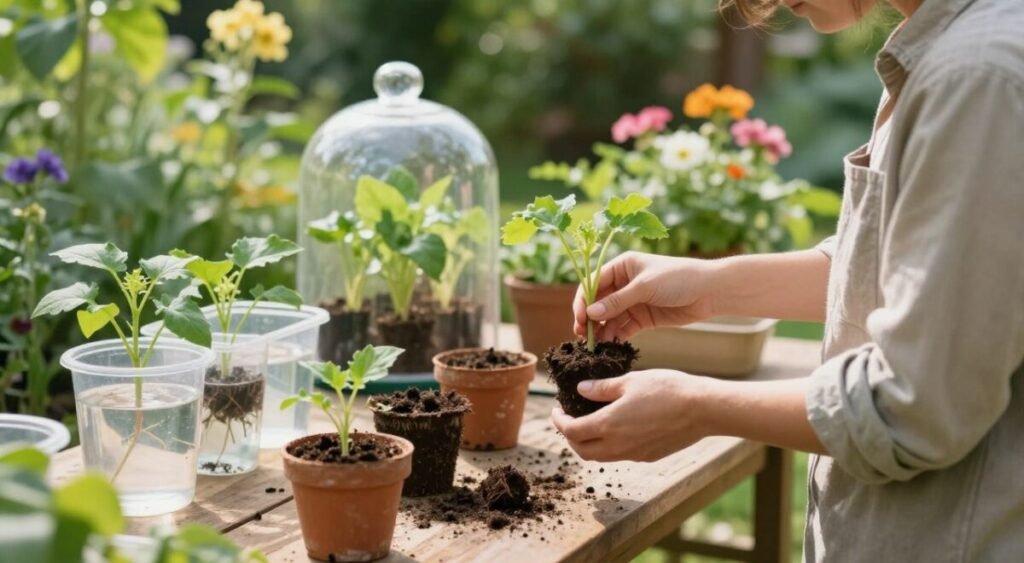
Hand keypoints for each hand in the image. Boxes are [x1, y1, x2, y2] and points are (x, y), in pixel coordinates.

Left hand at [550, 370, 712, 461]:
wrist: (702, 409)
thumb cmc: (667, 389)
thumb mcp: (630, 381)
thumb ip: (602, 388)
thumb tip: (581, 389)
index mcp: (608, 425)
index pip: (571, 431)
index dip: (559, 421)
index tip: (556, 410)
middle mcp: (618, 445)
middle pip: (582, 450)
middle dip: (570, 437)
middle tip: (568, 419)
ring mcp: (634, 454)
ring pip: (600, 457)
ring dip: (587, 445)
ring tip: (588, 425)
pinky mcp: (648, 456)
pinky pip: (619, 456)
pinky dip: (607, 447)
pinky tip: (614, 430)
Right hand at [573, 251, 718, 340]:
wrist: (710, 292)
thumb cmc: (678, 278)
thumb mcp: (645, 287)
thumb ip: (617, 301)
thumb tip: (590, 314)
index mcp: (622, 266)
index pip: (594, 283)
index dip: (583, 300)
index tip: (580, 317)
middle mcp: (624, 283)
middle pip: (598, 302)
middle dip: (589, 318)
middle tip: (582, 335)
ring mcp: (633, 302)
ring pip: (609, 318)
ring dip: (601, 330)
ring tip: (594, 345)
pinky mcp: (642, 318)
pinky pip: (623, 328)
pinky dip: (615, 336)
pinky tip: (609, 346)